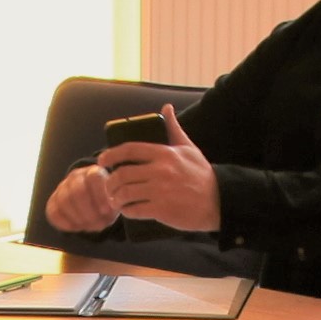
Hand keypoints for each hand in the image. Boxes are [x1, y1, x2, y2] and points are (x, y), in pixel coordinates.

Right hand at [42, 161, 122, 236]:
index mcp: (94, 172)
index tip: (106, 210)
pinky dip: (64, 223)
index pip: (94, 177)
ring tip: (89, 227)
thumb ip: (112, 205)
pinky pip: (54, 212)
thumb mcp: (114, 201)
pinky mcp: (53, 201)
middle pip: (77, 191)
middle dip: (88, 211)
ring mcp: (62, 187)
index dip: (99, 194)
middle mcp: (76, 176)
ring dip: (77, 218)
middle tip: (97, 224)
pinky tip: (76, 228)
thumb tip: (105, 212)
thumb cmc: (106, 202)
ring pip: (64, 201)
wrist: (92, 202)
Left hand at [90, 137, 220, 231]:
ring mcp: (160, 191)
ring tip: (116, 200)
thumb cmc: (201, 174)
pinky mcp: (162, 209)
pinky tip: (127, 210)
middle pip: (122, 174)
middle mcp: (160, 171)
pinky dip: (126, 211)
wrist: (218, 200)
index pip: (129, 150)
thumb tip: (166, 108)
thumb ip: (174, 128)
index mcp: (164, 153)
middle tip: (109, 186)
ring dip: (116, 198)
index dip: (111, 155)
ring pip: (125, 193)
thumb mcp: (189, 148)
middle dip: (110, 182)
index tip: (102, 161)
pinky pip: (134, 210)